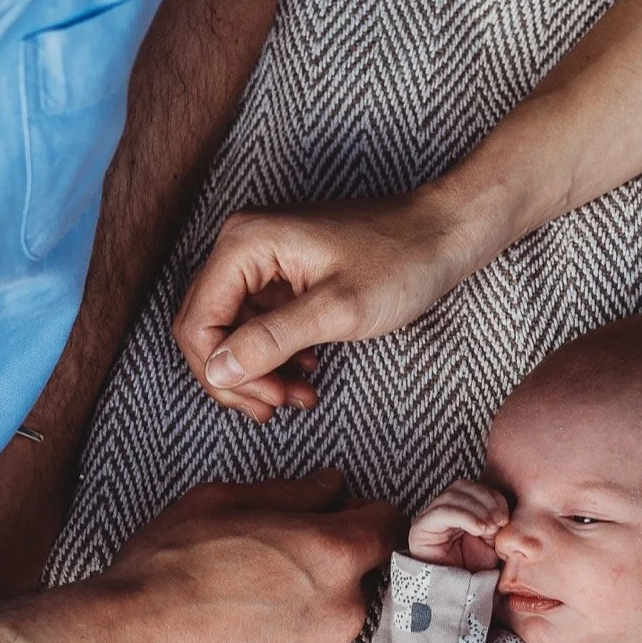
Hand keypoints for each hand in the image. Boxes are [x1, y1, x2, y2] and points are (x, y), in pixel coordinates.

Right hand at [39, 468, 401, 642]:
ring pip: (330, 636)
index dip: (362, 517)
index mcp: (332, 555)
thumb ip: (292, 493)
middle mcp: (341, 616)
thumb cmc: (162, 574)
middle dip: (325, 575)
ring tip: (242, 622)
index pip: (387, 527)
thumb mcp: (219, 503)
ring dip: (303, 626)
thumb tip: (332, 486)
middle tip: (266, 575)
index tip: (340, 520)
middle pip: (357, 585)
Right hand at [172, 194, 481, 421]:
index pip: (197, 322)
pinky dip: (276, 356)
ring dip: (259, 372)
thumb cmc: (401, 261)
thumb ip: (271, 341)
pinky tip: (308, 375)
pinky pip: (259, 325)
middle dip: (239, 377)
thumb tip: (218, 372)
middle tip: (279, 408)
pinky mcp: (284, 275)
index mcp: (245, 244)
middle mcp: (243, 246)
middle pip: (207, 328)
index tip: (268, 400)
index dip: (221, 372)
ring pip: (232, 332)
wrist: (444, 234)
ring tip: (300, 397)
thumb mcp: (337, 310)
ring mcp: (263, 260)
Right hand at [410, 479, 508, 570]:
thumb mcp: (490, 546)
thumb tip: (501, 511)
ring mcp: (429, 518)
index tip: (506, 517)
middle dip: (485, 500)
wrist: (454, 598)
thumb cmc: (471, 574)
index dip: (492, 497)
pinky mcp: (420, 528)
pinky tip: (478, 529)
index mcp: (458, 512)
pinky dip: (465, 516)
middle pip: (462, 486)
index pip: (474, 489)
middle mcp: (441, 511)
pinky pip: (442, 512)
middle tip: (499, 521)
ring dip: (477, 508)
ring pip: (452, 495)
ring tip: (489, 528)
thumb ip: (495, 524)